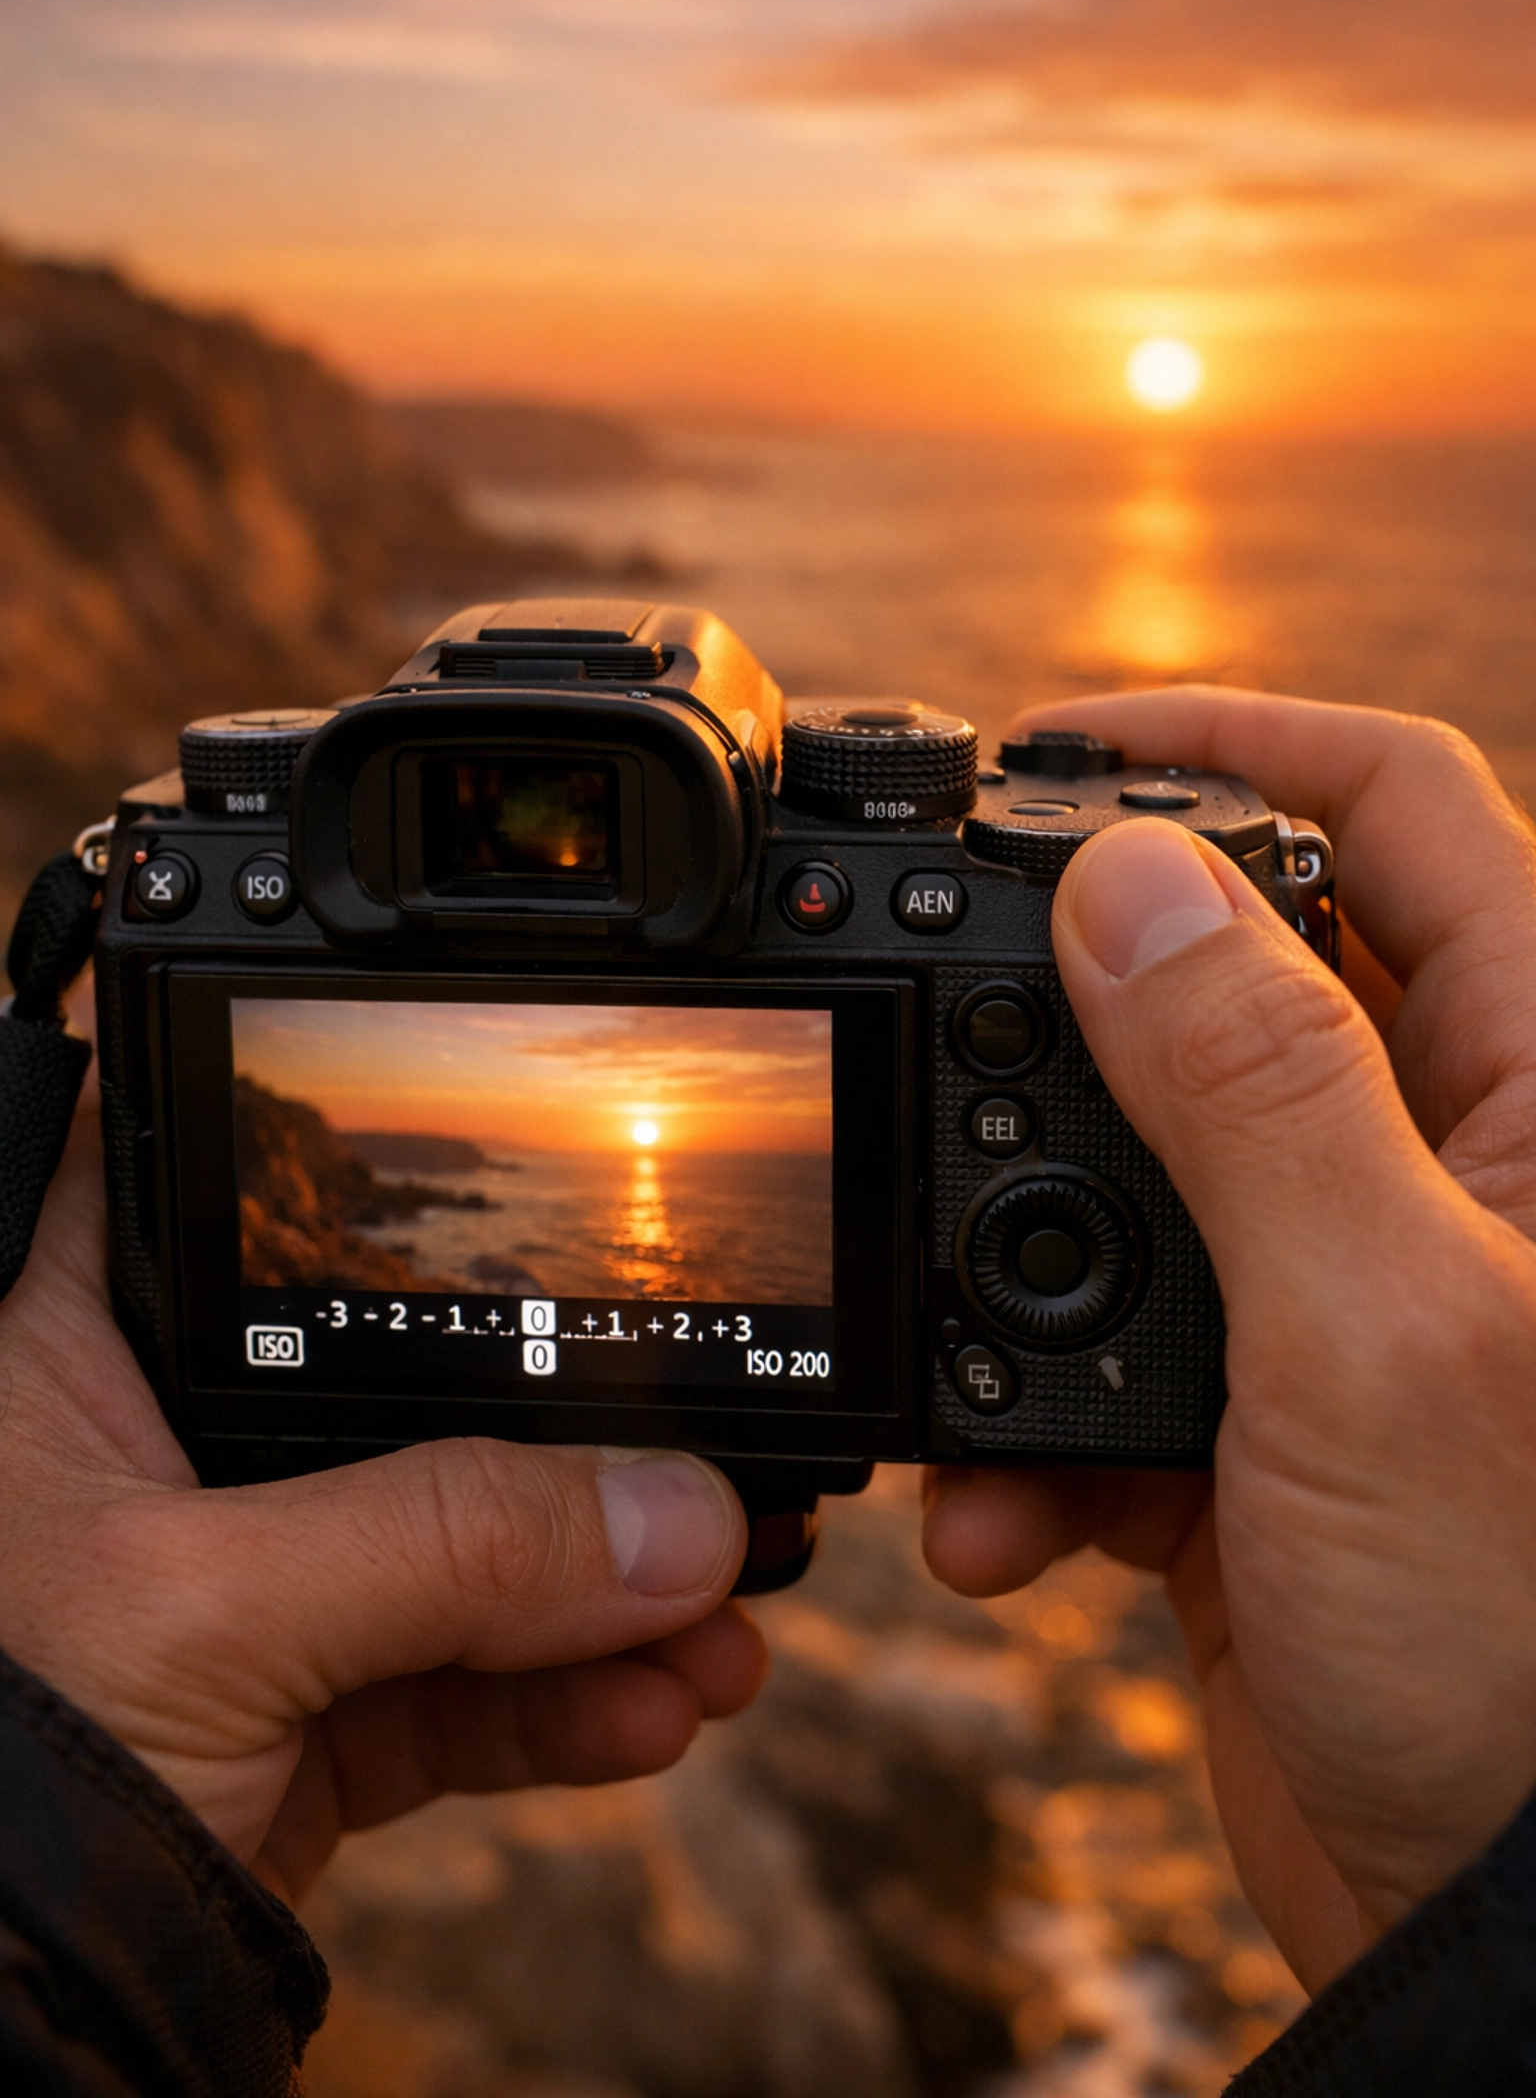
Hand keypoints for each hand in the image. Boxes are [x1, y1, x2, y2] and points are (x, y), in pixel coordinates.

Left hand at [0, 1081, 763, 1902]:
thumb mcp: (208, 1613)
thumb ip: (446, 1543)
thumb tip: (674, 1514)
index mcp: (93, 1350)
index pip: (265, 1207)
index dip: (409, 1204)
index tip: (578, 1236)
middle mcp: (172, 1454)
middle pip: (413, 1397)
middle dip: (576, 1449)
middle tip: (711, 1468)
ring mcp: (246, 1594)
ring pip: (463, 1557)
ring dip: (610, 1598)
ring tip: (726, 1624)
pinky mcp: (299, 1724)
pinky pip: (465, 1694)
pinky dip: (569, 1706)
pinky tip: (658, 1707)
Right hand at [924, 690, 1535, 1992]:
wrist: (1497, 1937)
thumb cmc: (1531, 1648)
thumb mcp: (1382, 1331)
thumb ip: (1253, 1086)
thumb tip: (1127, 875)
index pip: (1395, 812)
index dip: (1229, 741)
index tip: (1055, 749)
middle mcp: (1444, 1167)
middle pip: (1231, 979)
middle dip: (1068, 1012)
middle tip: (931, 1019)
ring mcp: (1336, 1298)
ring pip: (1130, 1175)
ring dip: (1015, 1261)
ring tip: (965, 1356)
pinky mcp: (1250, 1427)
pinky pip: (1092, 1359)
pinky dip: (1021, 1428)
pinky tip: (1003, 1520)